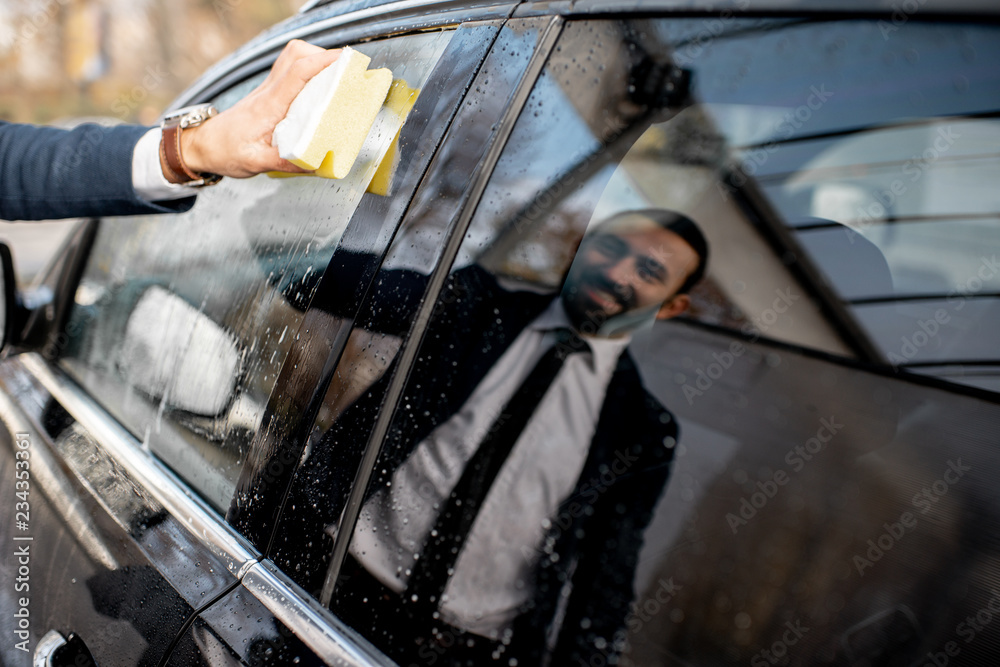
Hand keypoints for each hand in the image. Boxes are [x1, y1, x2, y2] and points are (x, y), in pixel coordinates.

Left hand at [179, 40, 340, 178]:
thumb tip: (313, 162)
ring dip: (316, 59)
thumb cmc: (225, 151)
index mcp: (269, 105)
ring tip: (335, 76)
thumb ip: (284, 162)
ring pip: (293, 57)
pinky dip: (308, 71)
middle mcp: (269, 92)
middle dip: (323, 55)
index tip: (344, 61)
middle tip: (344, 70)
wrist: (205, 144)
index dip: (323, 62)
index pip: (298, 72)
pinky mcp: (270, 93)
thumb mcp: (254, 163)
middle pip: (296, 54)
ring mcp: (269, 90)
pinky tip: (318, 88)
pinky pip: (291, 71)